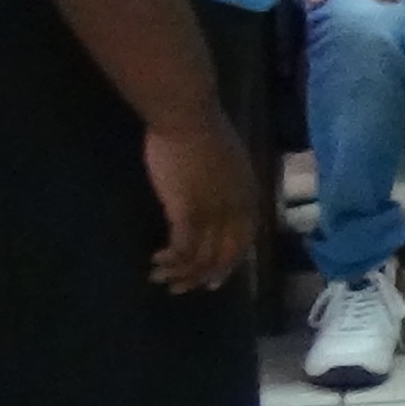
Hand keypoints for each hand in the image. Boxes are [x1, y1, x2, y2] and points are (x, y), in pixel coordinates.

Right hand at [139, 116, 260, 290]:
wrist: (187, 117)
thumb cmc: (202, 131)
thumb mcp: (229, 163)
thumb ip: (227, 187)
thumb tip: (215, 202)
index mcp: (248, 198)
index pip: (243, 243)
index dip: (227, 265)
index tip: (212, 281)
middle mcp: (235, 211)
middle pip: (223, 257)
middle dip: (201, 278)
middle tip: (180, 288)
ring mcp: (213, 213)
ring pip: (201, 257)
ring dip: (180, 273)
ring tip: (159, 277)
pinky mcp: (187, 212)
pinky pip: (183, 248)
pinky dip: (171, 260)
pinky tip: (156, 261)